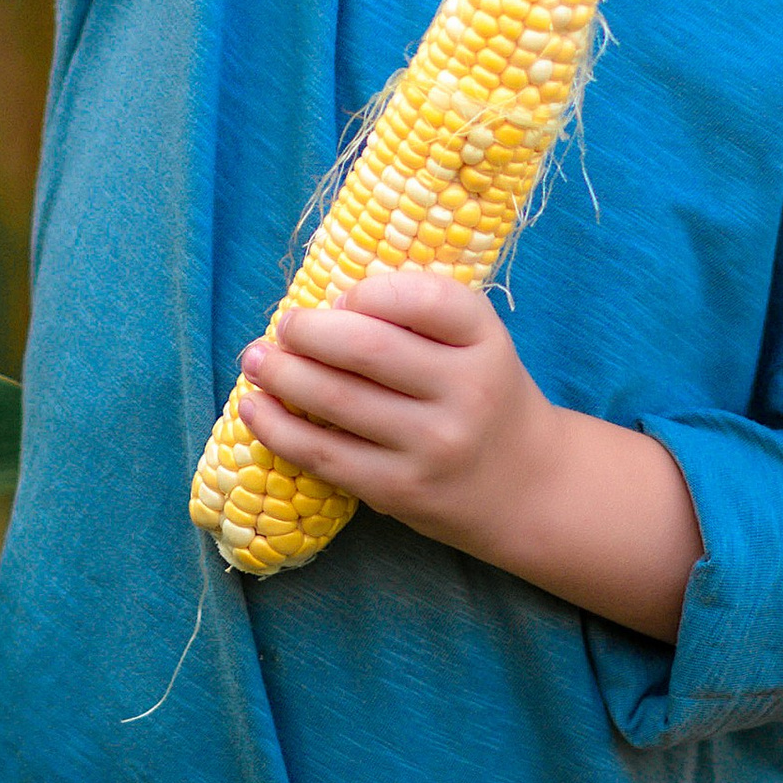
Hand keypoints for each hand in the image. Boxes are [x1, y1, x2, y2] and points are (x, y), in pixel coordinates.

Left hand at [237, 268, 551, 569]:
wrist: (526, 487)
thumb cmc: (483, 396)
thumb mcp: (475, 343)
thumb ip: (419, 314)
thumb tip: (326, 305)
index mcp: (486, 342)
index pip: (423, 299)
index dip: (368, 292)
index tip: (341, 299)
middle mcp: (467, 392)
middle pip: (367, 349)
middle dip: (307, 331)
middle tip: (284, 325)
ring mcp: (433, 445)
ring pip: (337, 400)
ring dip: (281, 374)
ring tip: (256, 359)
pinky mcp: (400, 490)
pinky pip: (323, 454)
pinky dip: (278, 428)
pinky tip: (255, 408)